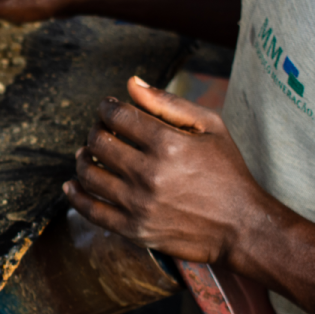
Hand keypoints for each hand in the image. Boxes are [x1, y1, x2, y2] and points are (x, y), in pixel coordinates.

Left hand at [63, 76, 272, 264]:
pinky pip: (91, 210)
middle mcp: (149, 174)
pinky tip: (72, 185)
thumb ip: (168, 103)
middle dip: (95, 130)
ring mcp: (138, 204)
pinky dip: (76, 195)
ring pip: (89, 174)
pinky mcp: (133, 230)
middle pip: (98, 142)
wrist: (242, 226)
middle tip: (101, 130)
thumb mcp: (210, 127)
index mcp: (168, 144)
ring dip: (83, 158)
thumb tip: (131, 83)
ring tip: (89, 153)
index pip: (117, 116)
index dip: (107, 107)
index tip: (108, 108)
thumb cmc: (228, 172)